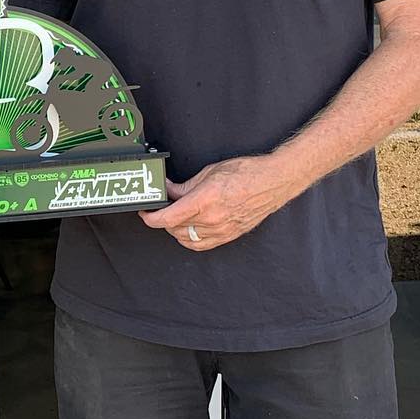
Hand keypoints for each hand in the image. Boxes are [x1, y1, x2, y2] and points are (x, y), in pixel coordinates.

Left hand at [139, 155, 292, 251]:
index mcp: (205, 200)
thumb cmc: (247, 173)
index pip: (169, 217)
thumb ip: (185, 186)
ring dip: (175, 230)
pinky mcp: (229, 235)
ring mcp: (221, 230)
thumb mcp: (210, 173)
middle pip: (175, 228)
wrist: (272, 182)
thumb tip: (170, 190)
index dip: (151, 218)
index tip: (146, 213)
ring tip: (175, 217)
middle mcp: (212, 219)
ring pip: (186, 239)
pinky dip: (189, 240)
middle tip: (162, 207)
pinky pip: (201, 245)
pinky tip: (188, 230)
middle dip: (163, 219)